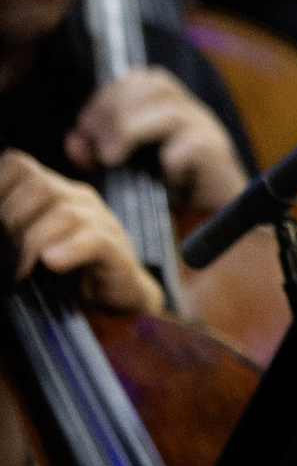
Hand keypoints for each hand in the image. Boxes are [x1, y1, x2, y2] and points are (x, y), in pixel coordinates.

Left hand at [0, 152, 165, 317]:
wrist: (113, 300)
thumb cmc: (63, 274)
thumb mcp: (27, 246)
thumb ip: (10, 230)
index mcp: (53, 191)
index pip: (18, 165)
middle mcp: (78, 199)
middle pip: (39, 185)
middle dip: (10, 220)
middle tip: (1, 255)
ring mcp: (102, 221)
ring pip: (63, 213)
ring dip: (31, 243)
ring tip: (18, 272)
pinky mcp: (116, 249)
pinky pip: (94, 239)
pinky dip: (70, 250)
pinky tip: (53, 262)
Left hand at [70, 70, 245, 215]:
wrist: (215, 213)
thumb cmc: (167, 186)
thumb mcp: (124, 166)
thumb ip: (96, 151)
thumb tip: (73, 141)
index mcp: (172, 104)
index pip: (142, 78)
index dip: (107, 95)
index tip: (86, 125)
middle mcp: (193, 111)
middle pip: (155, 86)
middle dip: (115, 112)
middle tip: (97, 144)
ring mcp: (208, 131)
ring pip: (171, 112)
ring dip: (130, 131)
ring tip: (111, 159)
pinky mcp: (216, 157)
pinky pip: (189, 149)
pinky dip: (166, 163)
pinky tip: (158, 182)